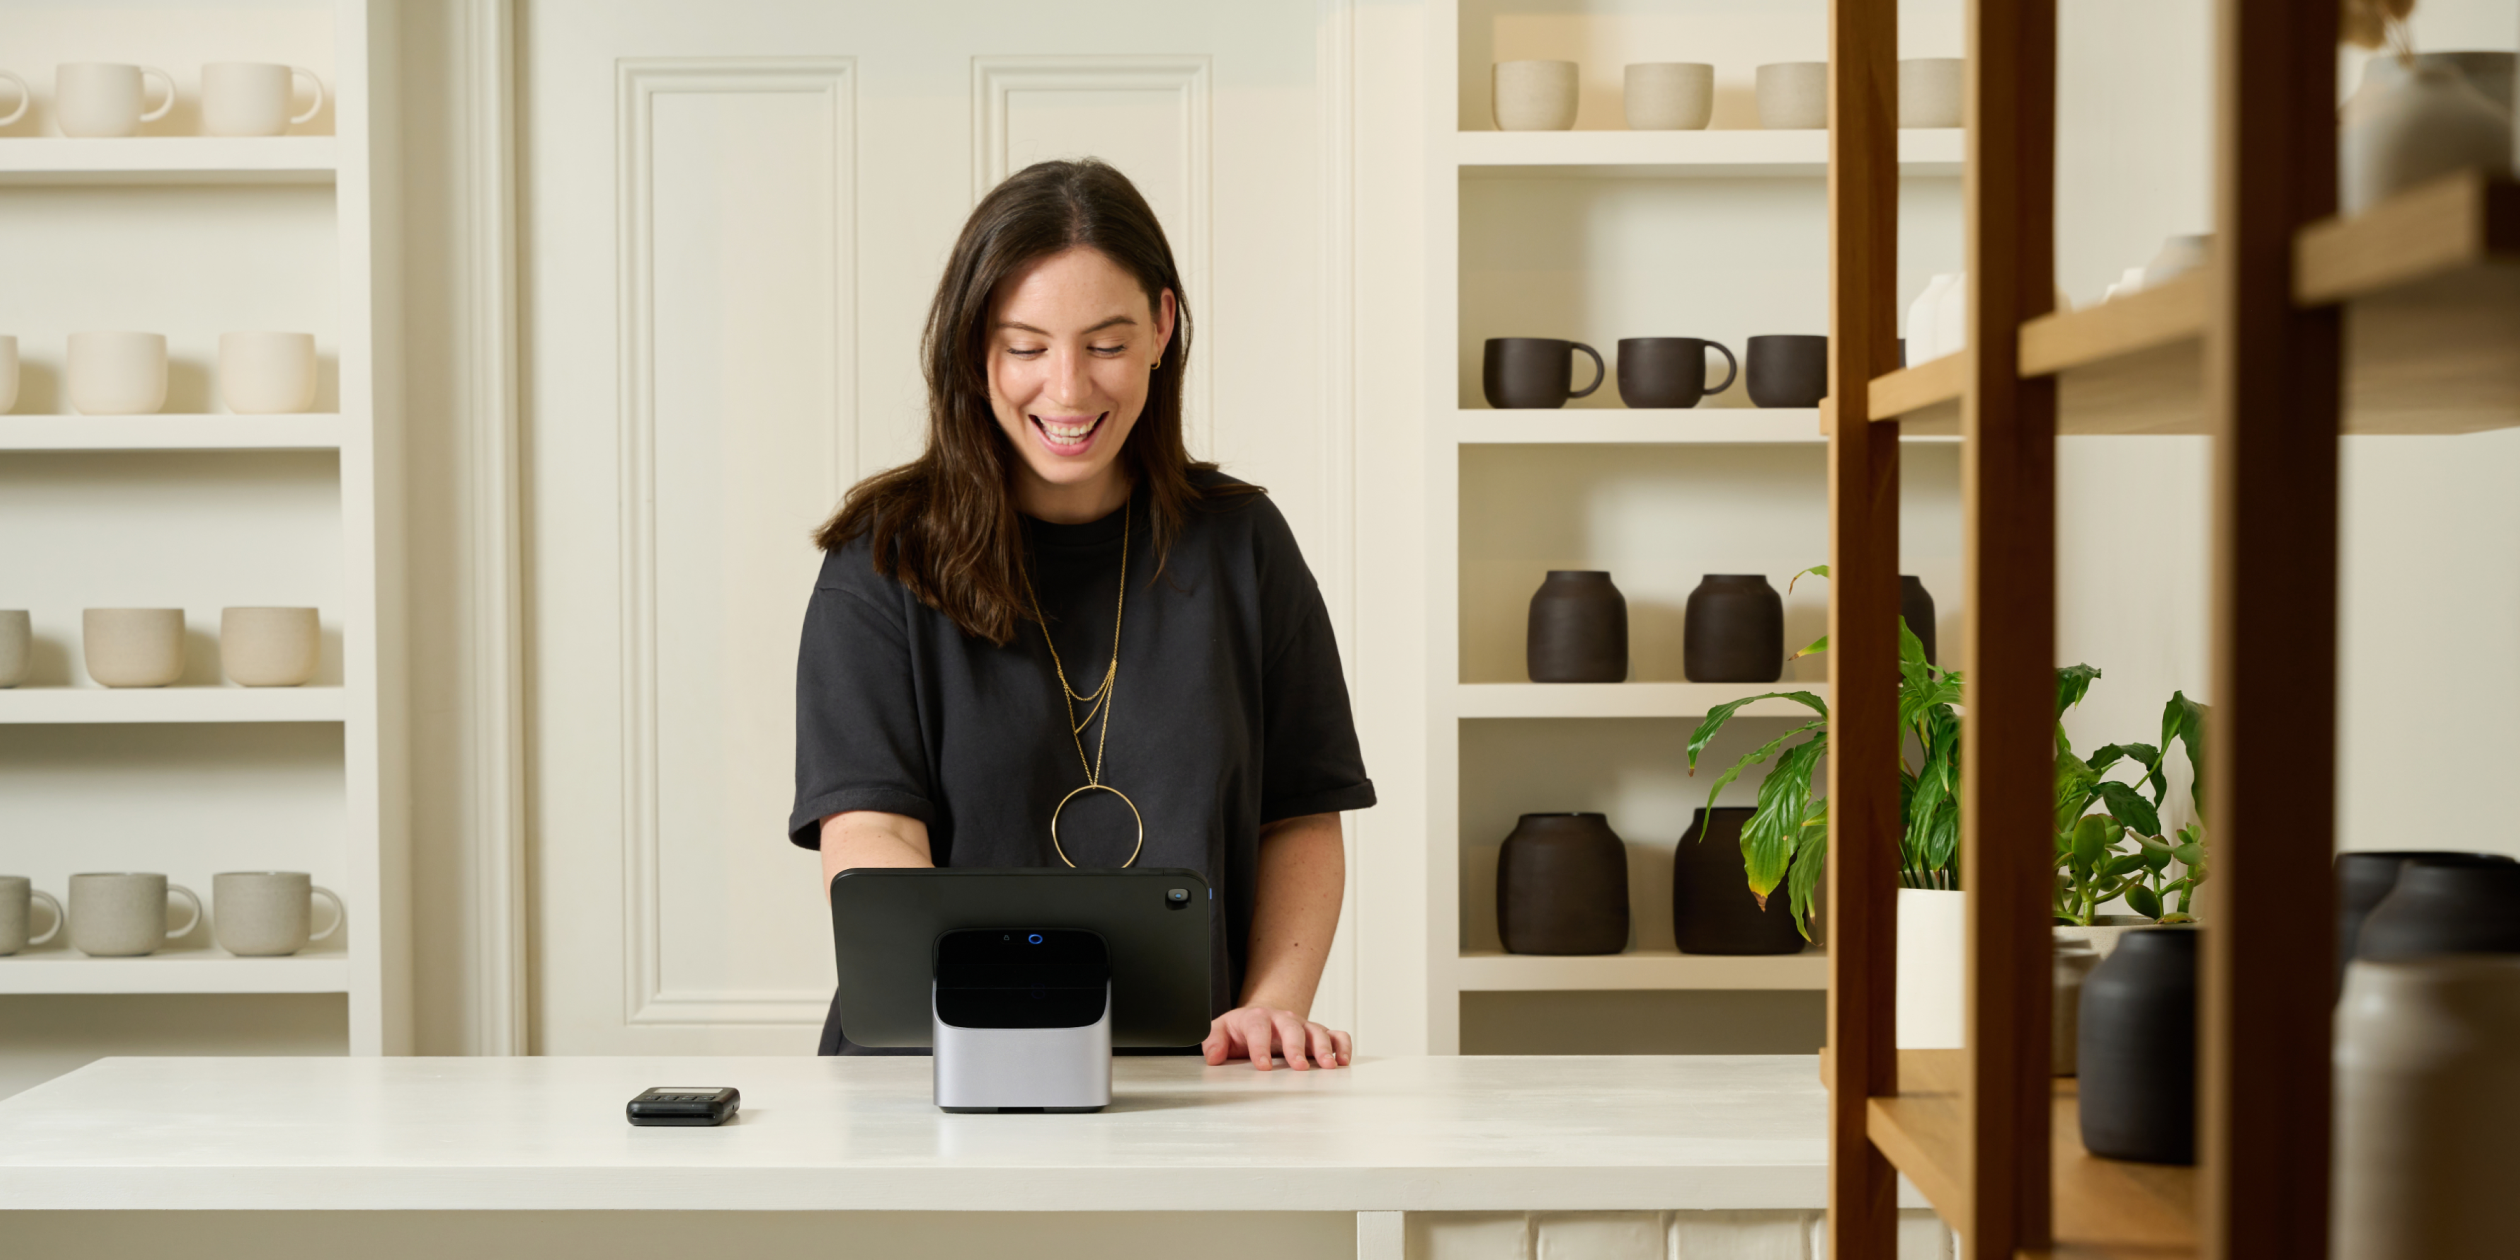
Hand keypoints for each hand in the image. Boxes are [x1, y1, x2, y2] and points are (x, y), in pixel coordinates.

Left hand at [1203, 1004, 1350, 1070]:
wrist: (1260, 1019)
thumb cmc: (1241, 1030)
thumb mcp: (1221, 1032)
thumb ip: (1214, 1042)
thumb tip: (1213, 1055)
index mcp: (1257, 1018)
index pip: (1258, 1028)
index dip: (1260, 1047)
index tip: (1263, 1066)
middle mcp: (1282, 1020)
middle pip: (1291, 1028)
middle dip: (1296, 1047)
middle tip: (1299, 1067)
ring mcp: (1302, 1026)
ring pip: (1317, 1031)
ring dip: (1324, 1048)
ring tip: (1329, 1066)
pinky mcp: (1318, 1034)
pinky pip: (1336, 1035)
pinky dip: (1343, 1046)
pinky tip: (1343, 1061)